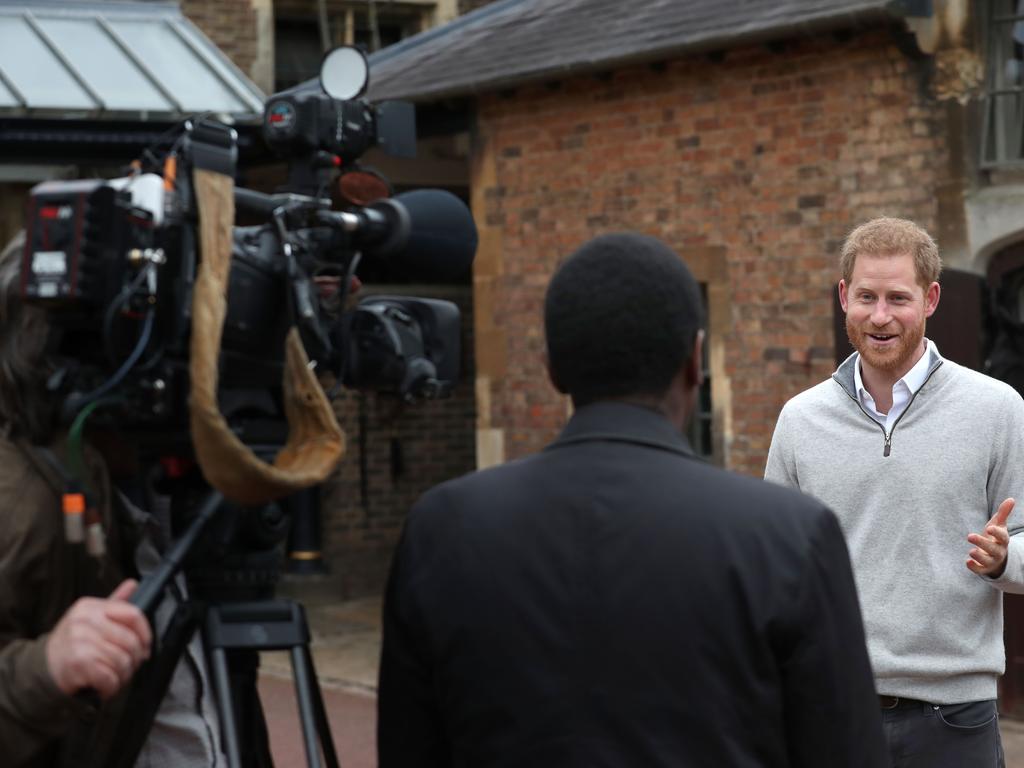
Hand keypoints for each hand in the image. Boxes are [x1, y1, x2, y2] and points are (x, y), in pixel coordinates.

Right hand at [44, 579, 151, 699]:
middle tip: (130, 665)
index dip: (145, 633)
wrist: (43, 666)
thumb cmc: (74, 642)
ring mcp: (80, 642)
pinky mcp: (78, 663)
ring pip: (122, 661)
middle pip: (130, 641)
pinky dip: (112, 686)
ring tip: (116, 676)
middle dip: (135, 659)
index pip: (133, 614)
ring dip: (123, 675)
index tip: (146, 645)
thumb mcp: (91, 616)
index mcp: (91, 607)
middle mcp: (84, 621)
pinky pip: (110, 677)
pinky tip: (106, 685)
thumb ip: (114, 602)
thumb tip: (133, 583)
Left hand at [966, 498, 1014, 577]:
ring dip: (979, 556)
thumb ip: (1003, 513)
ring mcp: (991, 561)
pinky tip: (967, 562)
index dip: (997, 533)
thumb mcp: (999, 525)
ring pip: (987, 561)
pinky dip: (974, 567)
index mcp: (1002, 540)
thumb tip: (1011, 499)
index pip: (1002, 537)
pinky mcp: (984, 568)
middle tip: (969, 536)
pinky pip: (980, 570)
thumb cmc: (994, 537)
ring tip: (971, 551)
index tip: (989, 528)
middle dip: (982, 543)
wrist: (996, 556)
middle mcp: (999, 551)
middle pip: (993, 549)